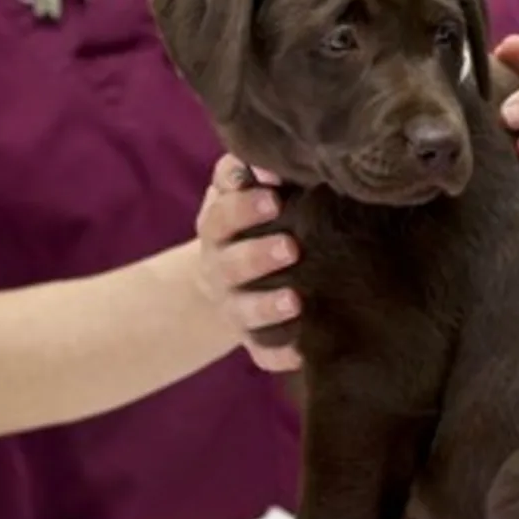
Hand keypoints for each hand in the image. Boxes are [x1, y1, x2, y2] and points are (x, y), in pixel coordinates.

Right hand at [194, 154, 303, 371]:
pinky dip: (280, 355)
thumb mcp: (235, 191)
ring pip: (246, 311)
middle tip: (291, 247)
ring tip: (296, 301)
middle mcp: (221, 271)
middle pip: (233, 264)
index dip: (244, 207)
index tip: (274, 197)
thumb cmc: (244, 221)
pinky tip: (301, 353)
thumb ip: (244, 171)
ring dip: (269, 307)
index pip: (222, 216)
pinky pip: (263, 354)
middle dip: (259, 256)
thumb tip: (272, 163)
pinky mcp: (253, 340)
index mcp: (216, 229)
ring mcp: (235, 308)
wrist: (225, 279)